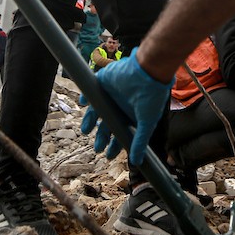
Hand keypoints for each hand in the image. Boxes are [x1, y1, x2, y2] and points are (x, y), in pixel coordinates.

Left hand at [79, 48, 172, 165]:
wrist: (148, 72)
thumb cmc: (151, 97)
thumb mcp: (147, 123)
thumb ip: (139, 142)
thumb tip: (137, 162)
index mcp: (129, 116)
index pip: (119, 133)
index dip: (114, 145)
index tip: (108, 155)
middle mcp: (118, 106)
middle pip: (106, 124)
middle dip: (101, 137)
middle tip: (97, 148)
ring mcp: (110, 94)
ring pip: (95, 110)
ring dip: (90, 121)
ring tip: (85, 131)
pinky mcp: (103, 81)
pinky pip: (90, 90)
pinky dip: (85, 97)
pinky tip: (83, 103)